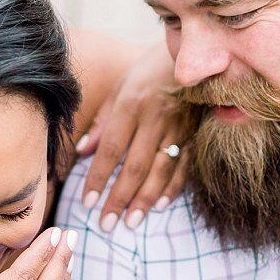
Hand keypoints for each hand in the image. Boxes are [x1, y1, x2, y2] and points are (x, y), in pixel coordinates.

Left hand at [77, 43, 190, 231]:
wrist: (196, 54)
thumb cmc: (149, 71)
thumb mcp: (121, 88)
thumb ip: (103, 121)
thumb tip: (82, 151)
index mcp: (132, 104)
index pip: (111, 148)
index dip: (98, 178)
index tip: (87, 202)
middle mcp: (156, 118)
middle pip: (135, 166)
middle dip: (119, 198)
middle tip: (106, 224)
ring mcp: (180, 127)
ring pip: (161, 170)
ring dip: (145, 199)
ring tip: (131, 222)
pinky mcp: (197, 133)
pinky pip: (185, 165)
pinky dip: (173, 187)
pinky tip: (160, 204)